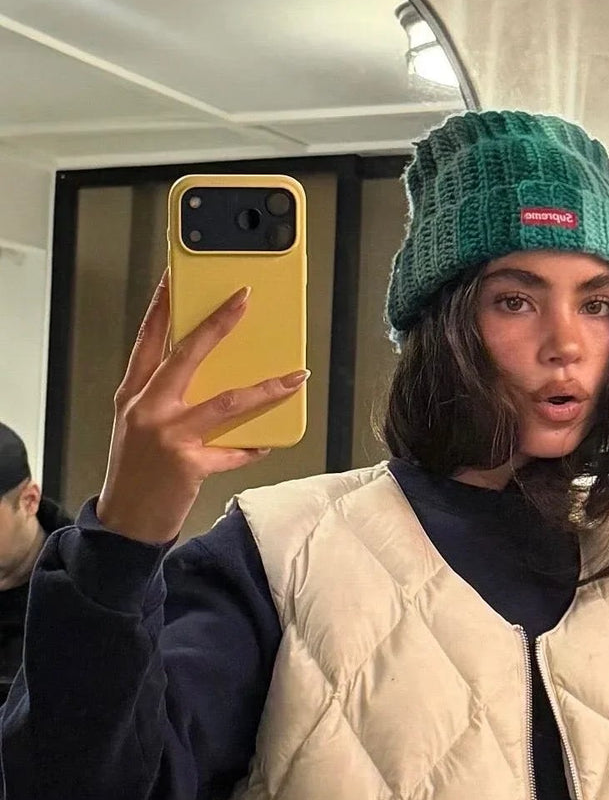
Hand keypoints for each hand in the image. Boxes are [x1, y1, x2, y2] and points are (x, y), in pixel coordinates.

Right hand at [97, 274, 307, 544]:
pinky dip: (252, 447)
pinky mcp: (189, 464)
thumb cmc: (135, 472)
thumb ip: (166, 397)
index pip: (148, 339)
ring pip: (226, 402)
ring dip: (266, 389)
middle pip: (187, 354)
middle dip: (218, 324)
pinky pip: (233, 450)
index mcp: (133, 393)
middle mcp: (148, 408)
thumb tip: (211, 376)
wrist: (124, 523)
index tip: (176, 276)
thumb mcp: (139, 425)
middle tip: (243, 300)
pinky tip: (266, 443)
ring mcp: (168, 435)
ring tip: (293, 378)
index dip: (162, 306)